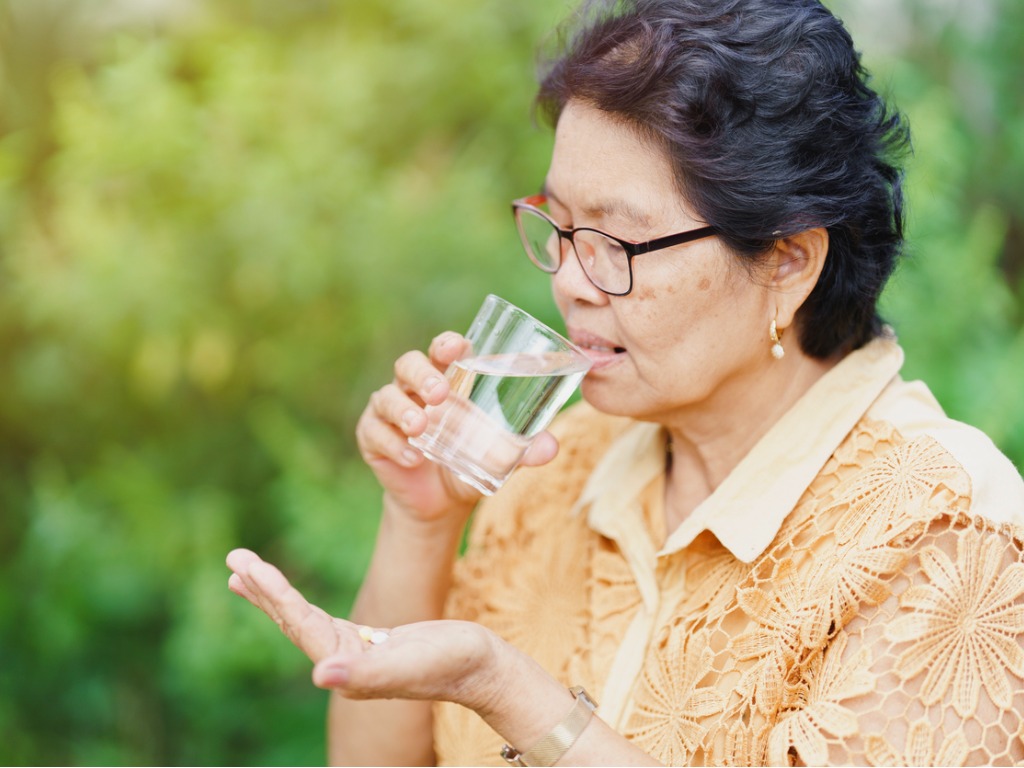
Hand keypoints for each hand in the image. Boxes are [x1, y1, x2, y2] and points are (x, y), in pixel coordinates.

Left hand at [226, 549, 505, 709]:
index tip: (248, 567)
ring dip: (275, 595)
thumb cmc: (453, 664)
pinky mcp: (369, 644)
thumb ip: (366, 674)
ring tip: (246, 573)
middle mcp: (344, 664)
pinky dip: (301, 603)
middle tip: (234, 560)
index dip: (274, 596)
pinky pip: (322, 620)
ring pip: (303, 620)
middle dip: (262, 591)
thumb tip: (319, 675)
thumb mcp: (410, 664)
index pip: (300, 625)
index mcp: (348, 668)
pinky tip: (292, 599)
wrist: (484, 669)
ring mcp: (355, 654)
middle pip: (292, 622)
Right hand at [355, 332, 558, 523]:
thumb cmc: (470, 461)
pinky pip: (375, 433)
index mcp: (446, 380)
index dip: (447, 343)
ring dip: (403, 409)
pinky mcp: (372, 437)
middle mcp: (414, 389)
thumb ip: (524, 450)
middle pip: (409, 364)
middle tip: (439, 393)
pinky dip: (393, 444)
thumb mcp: (498, 457)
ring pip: (387, 396)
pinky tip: (411, 457)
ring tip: (420, 427)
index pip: (442, 350)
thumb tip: (552, 447)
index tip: (457, 347)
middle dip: (422, 374)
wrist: (440, 503)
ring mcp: (389, 411)